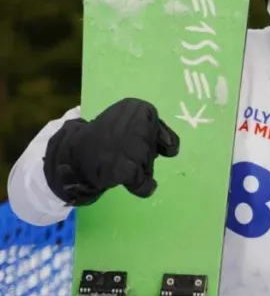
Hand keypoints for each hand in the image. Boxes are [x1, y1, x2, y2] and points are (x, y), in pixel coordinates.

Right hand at [44, 97, 180, 204]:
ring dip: (136, 170)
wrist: (72, 154)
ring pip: (149, 167)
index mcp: (140, 108)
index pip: (162, 133)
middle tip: (117, 151)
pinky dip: (141, 187)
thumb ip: (154, 130)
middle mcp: (139, 124)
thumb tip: (172, 149)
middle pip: (154, 152)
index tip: (128, 138)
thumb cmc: (106, 137)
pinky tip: (125, 178)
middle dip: (141, 156)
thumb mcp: (130, 122)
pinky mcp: (127, 170)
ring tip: (114, 160)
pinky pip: (145, 185)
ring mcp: (133, 147)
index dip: (150, 141)